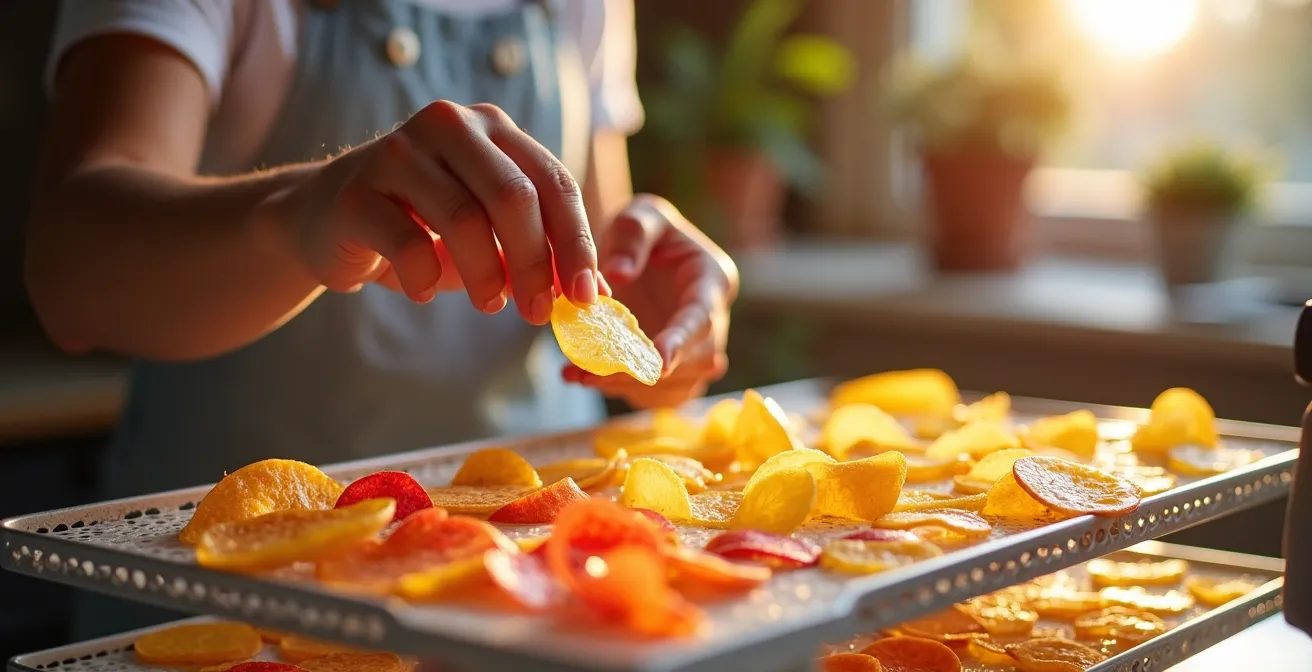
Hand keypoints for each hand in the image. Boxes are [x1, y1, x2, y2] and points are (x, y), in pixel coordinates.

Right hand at [269, 100, 599, 324]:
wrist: (325, 218)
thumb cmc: (422, 227)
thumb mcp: (489, 235)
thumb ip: (540, 255)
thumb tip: (600, 296)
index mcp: (492, 129)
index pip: (553, 181)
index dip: (576, 242)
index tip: (587, 296)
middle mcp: (449, 126)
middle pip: (513, 196)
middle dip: (535, 262)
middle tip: (538, 311)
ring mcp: (397, 152)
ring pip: (463, 219)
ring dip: (485, 276)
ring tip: (489, 305)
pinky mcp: (356, 191)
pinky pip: (407, 243)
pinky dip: (425, 279)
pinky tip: (426, 292)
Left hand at [562, 195, 738, 408]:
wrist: (638, 250)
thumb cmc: (643, 229)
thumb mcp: (640, 215)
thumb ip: (632, 234)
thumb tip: (617, 275)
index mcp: (712, 281)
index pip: (703, 317)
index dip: (682, 341)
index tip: (658, 363)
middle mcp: (712, 319)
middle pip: (693, 361)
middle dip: (644, 373)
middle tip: (593, 374)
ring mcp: (695, 348)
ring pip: (677, 385)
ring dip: (630, 388)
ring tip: (579, 375)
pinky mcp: (675, 367)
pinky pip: (659, 393)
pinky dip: (623, 391)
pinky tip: (582, 377)